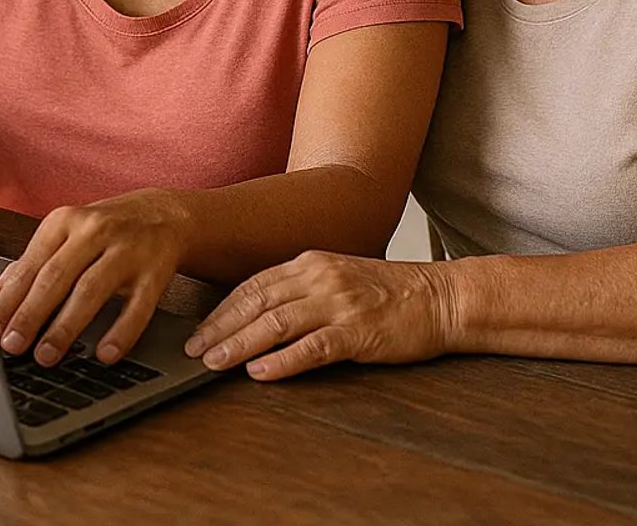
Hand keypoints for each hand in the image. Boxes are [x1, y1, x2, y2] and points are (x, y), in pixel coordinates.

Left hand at [0, 189, 192, 366]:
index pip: (30, 265)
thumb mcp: (64, 238)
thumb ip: (27, 267)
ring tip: (46, 355)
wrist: (164, 213)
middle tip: (12, 346)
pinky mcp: (156, 270)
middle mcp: (94, 231)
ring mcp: (127, 249)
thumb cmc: (105, 231)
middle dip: (31, 314)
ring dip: (66, 326)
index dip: (9, 299)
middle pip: (56, 276)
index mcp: (64, 222)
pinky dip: (121, 331)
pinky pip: (138, 306)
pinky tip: (105, 354)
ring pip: (91, 289)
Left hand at [184, 251, 454, 380]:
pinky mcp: (358, 332)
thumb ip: (303, 289)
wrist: (443, 297)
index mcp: (311, 263)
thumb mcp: (340, 277)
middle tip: (193, 350)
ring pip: (276, 324)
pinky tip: (260, 373)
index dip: (222, 309)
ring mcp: (339, 304)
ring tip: (214, 363)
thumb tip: (262, 313)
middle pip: (256, 303)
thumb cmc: (393, 292)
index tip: (199, 330)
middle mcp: (319, 278)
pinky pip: (312, 348)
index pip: (253, 285)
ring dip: (239, 345)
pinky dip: (281, 361)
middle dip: (219, 328)